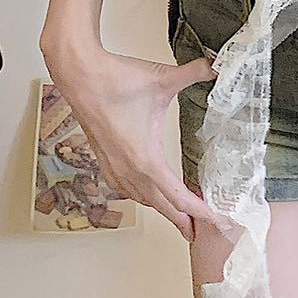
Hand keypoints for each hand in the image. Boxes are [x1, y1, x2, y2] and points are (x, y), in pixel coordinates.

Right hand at [42, 42, 222, 241]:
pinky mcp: (105, 161)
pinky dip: (142, 196)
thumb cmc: (116, 81)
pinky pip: (127, 190)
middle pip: (162, 206)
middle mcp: (129, 171)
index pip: (179, 196)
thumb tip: (216, 67)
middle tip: (200, 230)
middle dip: (183, 220)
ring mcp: (114, 168)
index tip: (215, 221)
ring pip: (143, 199)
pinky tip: (149, 191)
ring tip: (180, 212)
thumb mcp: (163, 78)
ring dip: (162, 208)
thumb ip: (195, 72)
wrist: (80, 77)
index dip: (200, 211)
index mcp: (146, 159)